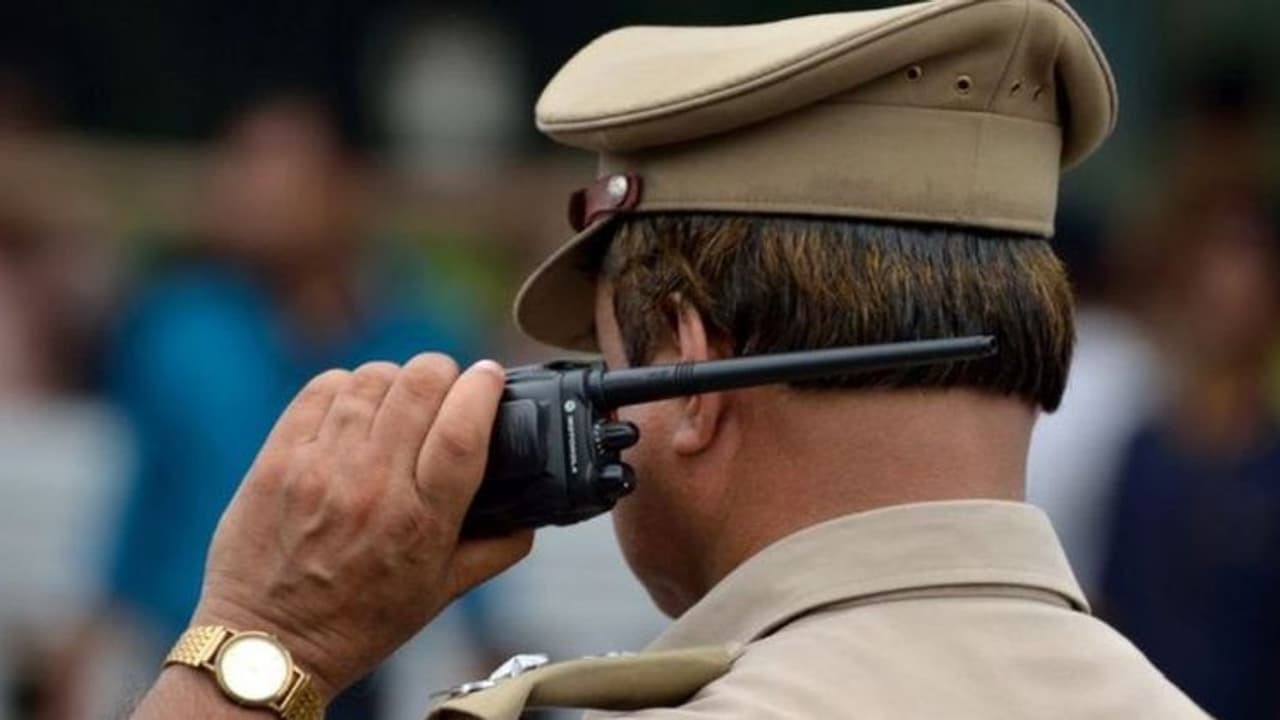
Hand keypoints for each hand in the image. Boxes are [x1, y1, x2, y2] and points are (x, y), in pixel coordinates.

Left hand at [189, 355, 532, 698]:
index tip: (491, 376)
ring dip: (397, 379)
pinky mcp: (279, 459)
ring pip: (372, 379)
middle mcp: (372, 488)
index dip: (483, 388)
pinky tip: (355, 406)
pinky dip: (348, 386)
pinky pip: (323, 389)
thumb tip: (531, 515)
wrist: (268, 644)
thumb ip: (496, 551)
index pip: (463, 429)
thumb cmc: (358, 622)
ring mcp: (320, 469)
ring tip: (399, 398)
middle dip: (444, 372)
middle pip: (420, 386)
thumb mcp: (441, 594)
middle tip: (446, 385)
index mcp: (421, 522)